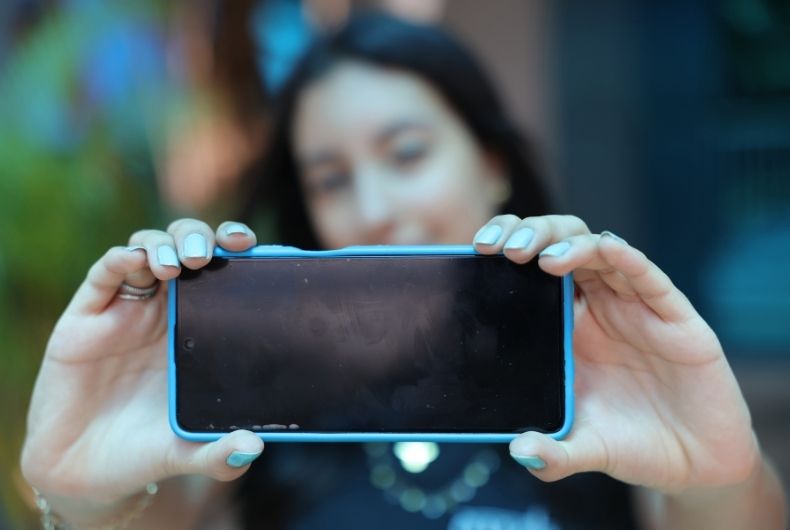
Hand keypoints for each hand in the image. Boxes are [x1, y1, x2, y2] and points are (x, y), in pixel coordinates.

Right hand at [21, 219, 264, 504]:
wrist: (86, 472)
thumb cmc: (146, 450)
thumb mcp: (188, 452)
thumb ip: (219, 455)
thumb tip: (253, 449)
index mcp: (201, 328)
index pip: (224, 273)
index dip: (237, 251)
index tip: (253, 245)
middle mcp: (167, 310)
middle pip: (188, 248)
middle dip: (202, 237)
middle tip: (209, 254)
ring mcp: (127, 309)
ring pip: (148, 249)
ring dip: (164, 244)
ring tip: (177, 265)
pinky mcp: (88, 316)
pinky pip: (104, 274)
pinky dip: (120, 258)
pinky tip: (134, 260)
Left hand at [474, 215, 758, 493]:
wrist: (696, 464)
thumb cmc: (634, 445)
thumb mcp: (586, 450)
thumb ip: (554, 454)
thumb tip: (518, 452)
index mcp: (568, 329)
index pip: (532, 272)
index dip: (508, 251)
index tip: (477, 252)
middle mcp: (598, 309)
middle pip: (560, 247)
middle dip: (530, 235)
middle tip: (502, 249)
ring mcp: (635, 308)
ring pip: (599, 251)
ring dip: (569, 243)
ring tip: (543, 259)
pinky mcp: (673, 316)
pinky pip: (647, 277)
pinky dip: (626, 258)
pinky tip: (605, 248)